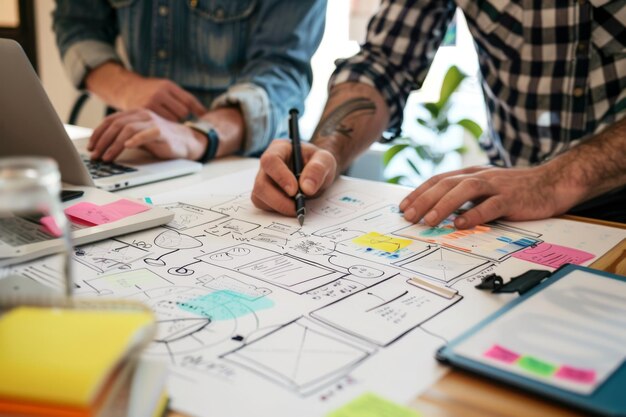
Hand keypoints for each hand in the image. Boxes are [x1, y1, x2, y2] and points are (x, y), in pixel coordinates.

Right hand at [85, 63, 205, 120]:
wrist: (125, 88)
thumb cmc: (152, 90)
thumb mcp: (168, 88)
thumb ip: (186, 99)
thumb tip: (205, 114)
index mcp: (168, 85)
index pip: (188, 102)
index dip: (194, 110)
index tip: (197, 116)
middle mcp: (160, 93)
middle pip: (182, 113)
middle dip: (180, 116)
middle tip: (173, 116)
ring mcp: (150, 103)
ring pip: (172, 120)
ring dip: (171, 122)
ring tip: (164, 119)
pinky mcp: (142, 112)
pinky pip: (159, 124)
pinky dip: (161, 125)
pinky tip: (157, 123)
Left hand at [88, 109, 206, 160]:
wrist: (186, 141)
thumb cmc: (162, 140)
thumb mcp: (139, 136)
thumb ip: (125, 136)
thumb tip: (103, 146)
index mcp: (135, 114)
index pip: (110, 120)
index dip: (98, 133)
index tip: (90, 146)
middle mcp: (142, 115)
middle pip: (116, 125)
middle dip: (102, 141)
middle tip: (95, 154)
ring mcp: (152, 122)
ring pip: (127, 129)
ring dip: (114, 144)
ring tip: (107, 157)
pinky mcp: (161, 132)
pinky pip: (146, 134)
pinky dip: (135, 140)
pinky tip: (127, 146)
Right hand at [251, 140, 337, 215]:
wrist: (317, 174)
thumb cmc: (318, 163)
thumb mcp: (326, 160)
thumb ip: (318, 169)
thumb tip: (306, 188)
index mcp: (279, 148)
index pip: (270, 160)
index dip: (280, 176)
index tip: (294, 191)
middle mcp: (267, 164)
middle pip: (261, 183)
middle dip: (279, 200)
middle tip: (298, 207)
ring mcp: (263, 180)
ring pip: (259, 196)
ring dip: (279, 207)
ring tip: (298, 207)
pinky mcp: (264, 195)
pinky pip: (264, 205)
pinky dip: (278, 210)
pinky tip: (292, 207)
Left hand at [399, 165, 576, 228]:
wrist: (553, 183)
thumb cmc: (516, 190)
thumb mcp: (486, 189)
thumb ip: (465, 197)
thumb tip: (437, 212)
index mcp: (472, 173)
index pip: (439, 179)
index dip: (419, 192)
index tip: (403, 207)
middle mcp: (481, 176)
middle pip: (447, 184)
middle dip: (424, 200)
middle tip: (409, 217)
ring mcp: (497, 186)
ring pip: (465, 190)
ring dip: (443, 205)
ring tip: (427, 221)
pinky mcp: (512, 198)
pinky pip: (490, 206)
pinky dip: (474, 215)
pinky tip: (460, 224)